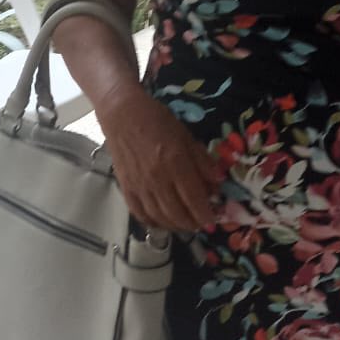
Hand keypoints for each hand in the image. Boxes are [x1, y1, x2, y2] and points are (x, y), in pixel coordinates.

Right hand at [99, 89, 224, 233]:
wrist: (122, 114)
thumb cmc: (158, 120)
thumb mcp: (186, 136)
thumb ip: (202, 161)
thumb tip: (217, 183)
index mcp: (176, 163)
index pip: (194, 199)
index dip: (205, 214)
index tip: (213, 221)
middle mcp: (158, 179)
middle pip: (178, 213)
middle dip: (192, 224)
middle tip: (201, 224)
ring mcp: (140, 186)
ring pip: (160, 217)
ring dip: (175, 226)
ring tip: (185, 224)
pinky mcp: (126, 188)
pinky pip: (140, 213)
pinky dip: (153, 222)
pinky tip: (162, 221)